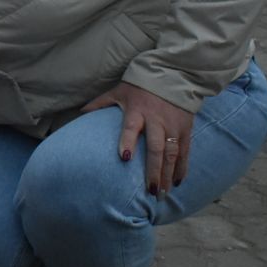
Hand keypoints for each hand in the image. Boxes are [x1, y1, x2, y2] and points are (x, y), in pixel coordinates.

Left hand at [81, 80, 194, 196]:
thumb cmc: (141, 85)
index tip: (125, 157)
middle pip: (156, 148)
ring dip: (167, 174)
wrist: (174, 73)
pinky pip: (185, 151)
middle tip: (149, 191)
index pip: (131, 127)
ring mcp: (173, 125)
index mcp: (138, 110)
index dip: (128, 141)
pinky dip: (182, 167)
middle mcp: (157, 120)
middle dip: (153, 170)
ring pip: (172, 153)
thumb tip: (80, 112)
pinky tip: (177, 182)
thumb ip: (101, 103)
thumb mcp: (119, 91)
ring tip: (161, 193)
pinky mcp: (186, 128)